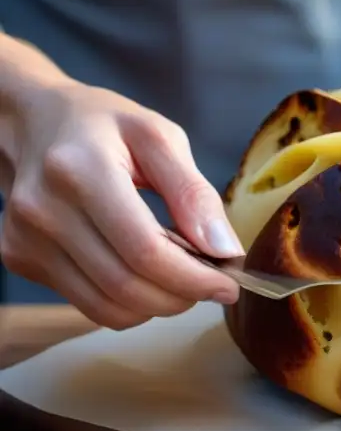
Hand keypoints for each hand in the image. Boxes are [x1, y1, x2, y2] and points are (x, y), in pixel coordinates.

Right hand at [0, 82, 242, 328]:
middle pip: (126, 287)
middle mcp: (44, 210)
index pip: (146, 252)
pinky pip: (88, 304)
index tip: (229, 284)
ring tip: (180, 278)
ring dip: (157, 306)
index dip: (194, 279)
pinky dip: (128, 303)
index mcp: (81, 170)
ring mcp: (27, 238)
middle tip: (210, 284)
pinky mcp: (21, 257)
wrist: (31, 122)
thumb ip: (193, 193)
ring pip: (107, 308)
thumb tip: (224, 249)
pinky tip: (145, 274)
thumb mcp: (158, 138)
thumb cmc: (102, 125)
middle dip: (182, 297)